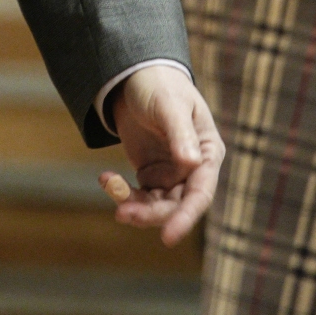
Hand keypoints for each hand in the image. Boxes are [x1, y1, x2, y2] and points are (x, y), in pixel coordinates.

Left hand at [99, 65, 221, 245]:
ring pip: (156, 206)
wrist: (135, 77)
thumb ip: (180, 133)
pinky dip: (122, 193)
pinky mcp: (151, 175)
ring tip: (110, 186)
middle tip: (122, 214)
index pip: (201, 193)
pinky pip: (139, 196)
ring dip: (133, 205)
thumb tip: (192, 163)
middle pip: (177, 205)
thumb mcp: (169, 105)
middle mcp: (194, 169)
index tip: (168, 237)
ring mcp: (172, 174)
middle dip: (150, 213)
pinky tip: (106, 179)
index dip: (186, 217)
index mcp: (209, 152)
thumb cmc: (159, 85)